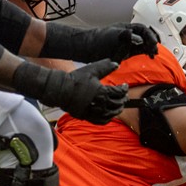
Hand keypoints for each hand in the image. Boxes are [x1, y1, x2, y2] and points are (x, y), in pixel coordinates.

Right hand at [14, 60, 128, 125]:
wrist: (60, 90)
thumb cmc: (76, 79)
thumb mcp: (92, 70)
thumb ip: (105, 67)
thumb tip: (117, 64)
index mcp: (102, 92)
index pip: (119, 92)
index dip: (124, 89)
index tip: (124, 86)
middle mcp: (100, 104)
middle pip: (117, 104)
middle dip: (122, 100)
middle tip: (124, 97)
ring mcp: (93, 112)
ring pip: (111, 114)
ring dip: (117, 110)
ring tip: (120, 106)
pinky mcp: (87, 116)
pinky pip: (101, 121)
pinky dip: (108, 118)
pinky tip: (109, 114)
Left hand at [81, 23, 159, 61]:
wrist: (88, 48)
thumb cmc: (99, 39)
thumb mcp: (113, 35)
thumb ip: (127, 36)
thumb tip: (139, 39)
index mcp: (127, 28)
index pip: (143, 29)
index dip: (150, 35)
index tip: (153, 43)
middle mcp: (129, 35)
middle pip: (146, 36)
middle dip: (152, 42)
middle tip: (155, 50)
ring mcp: (128, 44)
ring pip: (144, 44)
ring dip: (150, 48)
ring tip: (153, 54)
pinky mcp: (126, 52)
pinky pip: (139, 51)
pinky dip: (145, 53)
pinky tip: (148, 57)